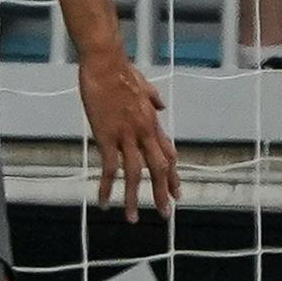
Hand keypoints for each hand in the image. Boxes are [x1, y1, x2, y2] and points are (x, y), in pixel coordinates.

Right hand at [78, 49, 177, 222]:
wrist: (105, 63)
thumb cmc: (121, 71)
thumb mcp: (144, 84)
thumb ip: (154, 98)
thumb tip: (162, 106)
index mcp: (152, 121)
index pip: (168, 154)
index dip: (173, 175)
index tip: (177, 192)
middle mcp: (144, 131)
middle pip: (159, 168)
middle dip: (163, 193)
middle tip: (166, 213)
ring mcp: (126, 135)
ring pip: (136, 174)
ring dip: (135, 198)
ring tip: (132, 218)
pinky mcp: (107, 136)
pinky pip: (109, 168)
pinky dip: (106, 187)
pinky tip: (104, 202)